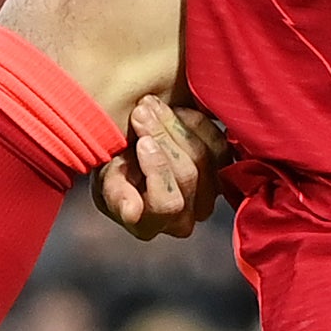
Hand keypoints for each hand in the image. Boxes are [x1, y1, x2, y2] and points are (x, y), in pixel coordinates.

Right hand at [92, 94, 230, 240]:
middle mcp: (185, 218)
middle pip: (187, 175)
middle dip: (162, 137)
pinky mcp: (223, 171)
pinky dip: (196, 123)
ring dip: (175, 125)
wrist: (132, 152)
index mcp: (150, 225)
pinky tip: (175, 111)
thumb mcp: (106, 178)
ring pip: (204, 158)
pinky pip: (219, 144)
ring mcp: (208, 196)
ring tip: (151, 105)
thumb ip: (116, 193)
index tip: (141, 141)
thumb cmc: (116, 168)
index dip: (157, 170)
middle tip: (142, 110)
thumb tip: (131, 211)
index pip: (166, 203)